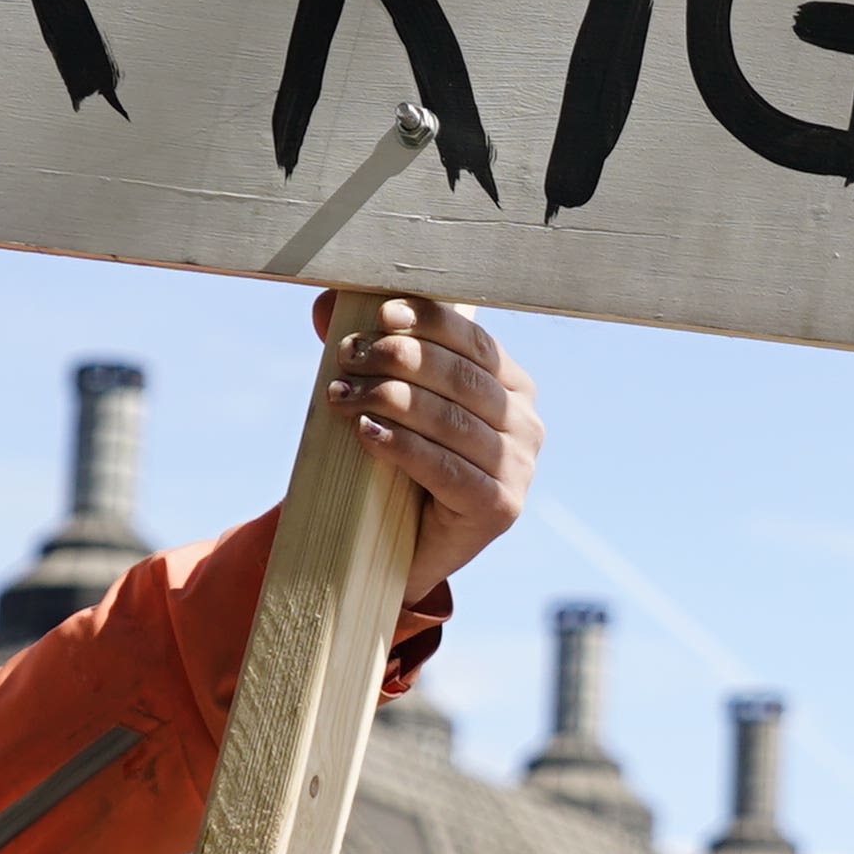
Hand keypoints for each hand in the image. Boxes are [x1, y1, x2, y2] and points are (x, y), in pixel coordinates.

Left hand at [316, 296, 535, 605]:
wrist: (402, 551)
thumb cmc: (401, 464)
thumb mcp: (391, 400)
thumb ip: (372, 349)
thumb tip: (327, 302)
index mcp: (513, 387)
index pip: (474, 342)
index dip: (430, 322)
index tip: (382, 314)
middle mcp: (527, 425)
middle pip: (461, 378)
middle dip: (400, 359)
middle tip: (348, 356)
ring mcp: (518, 469)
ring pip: (451, 421)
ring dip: (390, 400)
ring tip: (340, 394)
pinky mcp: (499, 508)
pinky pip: (446, 468)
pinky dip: (403, 446)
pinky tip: (367, 433)